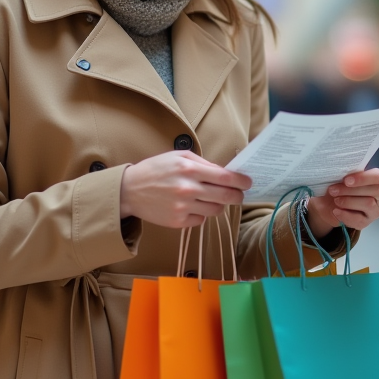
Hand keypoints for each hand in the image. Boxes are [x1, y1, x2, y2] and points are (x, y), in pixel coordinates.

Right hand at [120, 151, 251, 228]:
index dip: (241, 181)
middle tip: (239, 195)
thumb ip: (203, 163)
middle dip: (237, 196)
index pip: (225, 177)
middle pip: (226, 197)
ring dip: (218, 204)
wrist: (130, 190)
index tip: (248, 183)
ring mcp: (183, 207)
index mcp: (190, 169)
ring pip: (216, 210)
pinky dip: (201, 214)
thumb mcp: (179, 156)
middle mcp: (188, 189)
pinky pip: (201, 220)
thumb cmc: (156, 169)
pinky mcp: (177, 222)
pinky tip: (191, 206)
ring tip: (210, 198)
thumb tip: (225, 172)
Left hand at [306, 169, 378, 235]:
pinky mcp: (366, 222)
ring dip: (349, 201)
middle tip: (333, 190)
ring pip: (369, 204)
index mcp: (377, 180)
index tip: (346, 180)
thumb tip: (341, 173)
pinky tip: (336, 211)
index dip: (364, 178)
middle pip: (375, 190)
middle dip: (351, 190)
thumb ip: (346, 173)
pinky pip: (360, 219)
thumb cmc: (338, 186)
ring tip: (335, 200)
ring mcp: (375, 210)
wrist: (327, 204)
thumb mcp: (340, 177)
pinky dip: (345, 215)